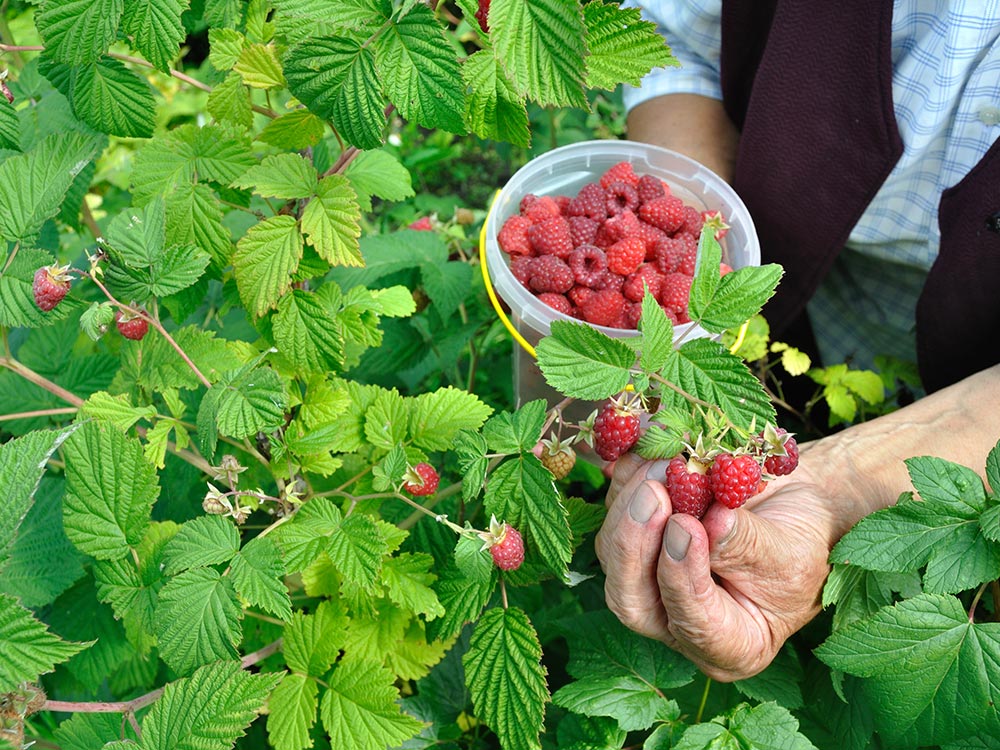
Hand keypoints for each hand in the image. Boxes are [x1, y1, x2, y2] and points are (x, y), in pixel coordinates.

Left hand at [594, 449, 839, 680]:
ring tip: (662, 460)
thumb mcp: (793, 552)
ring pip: (614, 550)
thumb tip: (710, 524)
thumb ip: (748, 546)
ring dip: (631, 500)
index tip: (686, 526)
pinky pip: (616, 510)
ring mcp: (649, 578)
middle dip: (635, 541)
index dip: (681, 578)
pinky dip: (627, 476)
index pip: (691, 624)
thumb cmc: (807, 540)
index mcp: (727, 645)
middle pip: (631, 595)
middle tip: (653, 492)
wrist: (798, 505)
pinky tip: (645, 447)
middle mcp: (676, 619)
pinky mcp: (637, 537)